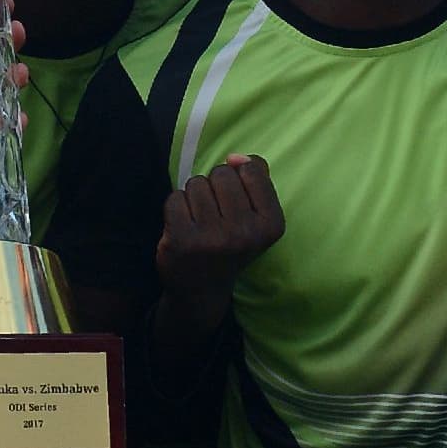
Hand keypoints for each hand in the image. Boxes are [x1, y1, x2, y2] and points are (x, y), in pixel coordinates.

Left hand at [156, 154, 283, 304]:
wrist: (202, 290)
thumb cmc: (231, 243)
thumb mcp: (257, 216)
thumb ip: (257, 179)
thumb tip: (236, 157)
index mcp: (271, 225)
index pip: (252, 170)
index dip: (239, 178)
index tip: (237, 203)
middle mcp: (245, 233)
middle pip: (222, 174)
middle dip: (215, 186)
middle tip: (215, 214)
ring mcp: (212, 238)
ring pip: (196, 183)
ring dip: (194, 196)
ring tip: (200, 221)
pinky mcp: (181, 239)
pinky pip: (175, 198)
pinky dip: (176, 208)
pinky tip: (183, 227)